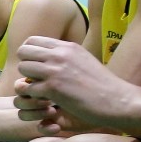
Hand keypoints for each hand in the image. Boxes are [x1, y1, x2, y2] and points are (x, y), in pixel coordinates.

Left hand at [17, 37, 136, 128]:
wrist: (117, 100)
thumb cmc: (102, 84)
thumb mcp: (83, 59)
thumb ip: (66, 55)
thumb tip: (49, 54)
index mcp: (67, 46)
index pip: (31, 41)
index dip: (28, 55)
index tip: (35, 67)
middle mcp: (60, 54)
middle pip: (23, 52)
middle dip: (25, 66)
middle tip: (35, 79)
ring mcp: (55, 70)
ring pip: (23, 69)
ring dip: (28, 81)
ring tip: (40, 90)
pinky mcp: (53, 88)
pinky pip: (29, 88)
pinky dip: (34, 96)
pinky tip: (47, 101)